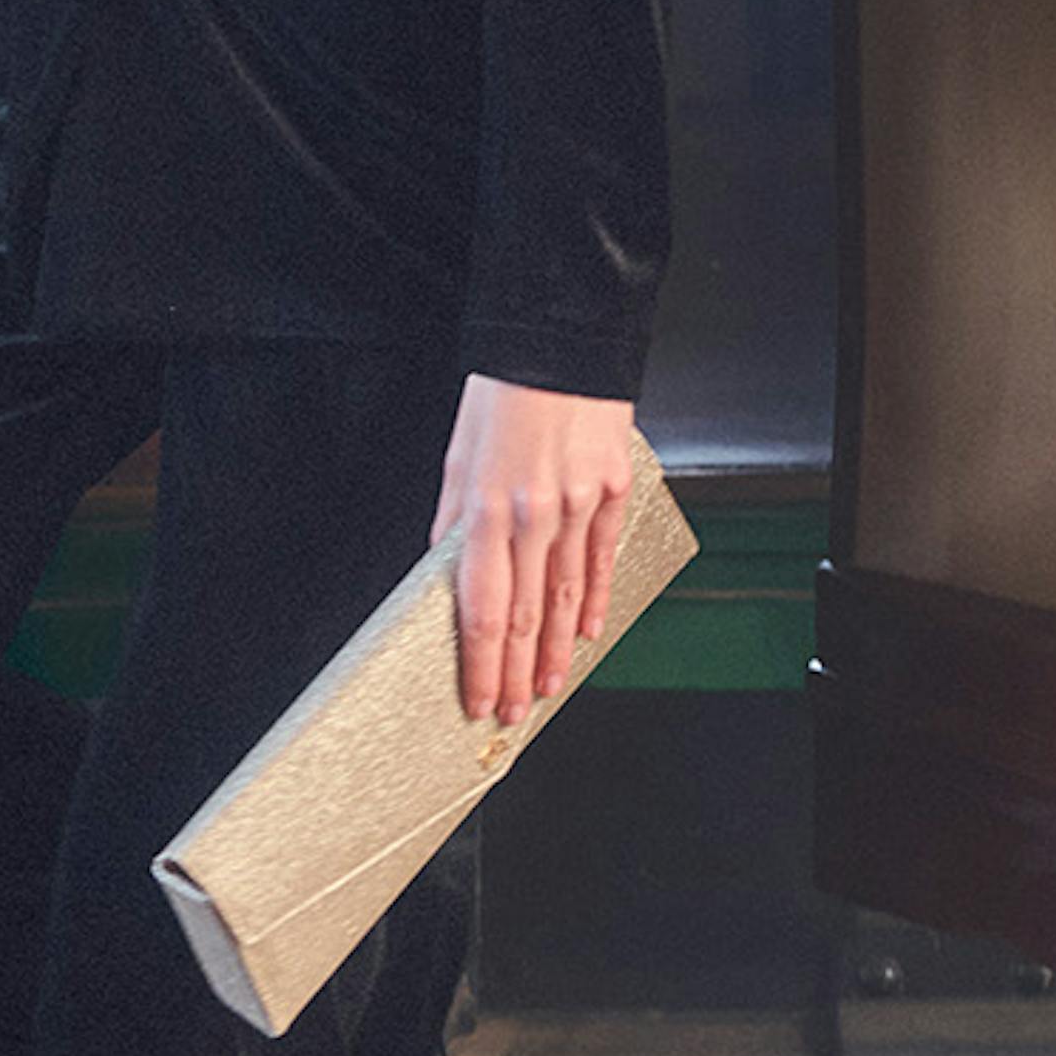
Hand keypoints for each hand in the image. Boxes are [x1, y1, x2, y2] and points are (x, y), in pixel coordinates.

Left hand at [431, 376, 634, 732]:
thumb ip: (452, 523)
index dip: (480, 663)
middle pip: (523, 613)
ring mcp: (579, 504)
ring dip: (553, 650)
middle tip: (509, 713)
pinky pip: (602, 558)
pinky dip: (594, 600)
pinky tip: (586, 632)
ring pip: (566, 595)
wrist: (561, 342)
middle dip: (514, 672)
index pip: (481, 608)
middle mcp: (533, 513)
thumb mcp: (457, 456)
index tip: (476, 697)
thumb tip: (442, 574)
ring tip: (546, 688)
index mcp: (486, 507)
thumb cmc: (502, 393)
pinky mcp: (612, 490)